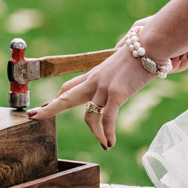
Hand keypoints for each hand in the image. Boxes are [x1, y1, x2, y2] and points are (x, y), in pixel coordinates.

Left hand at [27, 46, 187, 149]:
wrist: (153, 42)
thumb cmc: (145, 44)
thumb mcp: (129, 54)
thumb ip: (124, 57)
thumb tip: (128, 51)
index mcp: (97, 71)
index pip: (72, 84)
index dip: (60, 94)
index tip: (51, 101)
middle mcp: (95, 79)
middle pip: (65, 95)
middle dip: (49, 108)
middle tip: (34, 116)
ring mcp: (104, 87)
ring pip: (88, 115)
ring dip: (94, 133)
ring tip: (103, 144)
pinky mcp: (116, 95)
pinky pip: (107, 120)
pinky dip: (107, 134)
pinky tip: (110, 144)